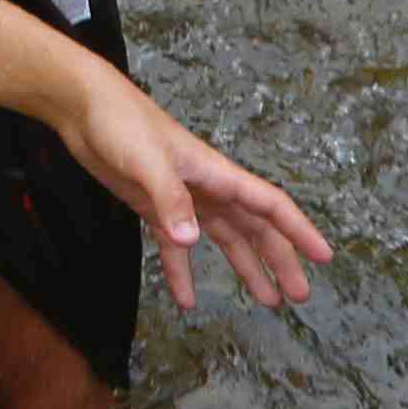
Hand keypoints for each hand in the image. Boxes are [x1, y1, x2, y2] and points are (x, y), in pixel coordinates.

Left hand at [51, 78, 328, 313]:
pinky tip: (185, 300)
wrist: (83, 108)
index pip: (270, 205)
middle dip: (279, 260)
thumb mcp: (148, 161)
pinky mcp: (153, 207)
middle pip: (254, 229)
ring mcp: (182, 199)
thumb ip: (170, 199)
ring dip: (245, 268)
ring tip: (265, 301)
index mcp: (216, 174)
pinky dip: (181, 272)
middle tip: (298, 296)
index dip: (299, 230)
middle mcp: (207, 189)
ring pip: (224, 239)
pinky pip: (175, 247)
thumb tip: (192, 240)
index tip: (324, 257)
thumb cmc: (122, 123)